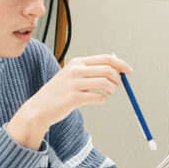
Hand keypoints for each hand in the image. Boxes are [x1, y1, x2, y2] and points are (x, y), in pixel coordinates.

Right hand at [6, 54, 131, 149]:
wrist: (39, 108)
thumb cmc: (60, 93)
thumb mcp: (73, 75)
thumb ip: (92, 71)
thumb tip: (118, 71)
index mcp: (77, 62)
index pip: (106, 58)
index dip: (121, 64)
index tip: (129, 71)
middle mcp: (75, 70)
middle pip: (109, 70)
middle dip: (118, 79)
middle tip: (116, 87)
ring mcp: (74, 84)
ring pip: (107, 83)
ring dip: (112, 90)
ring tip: (107, 94)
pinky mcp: (74, 98)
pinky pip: (99, 97)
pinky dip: (103, 100)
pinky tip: (97, 100)